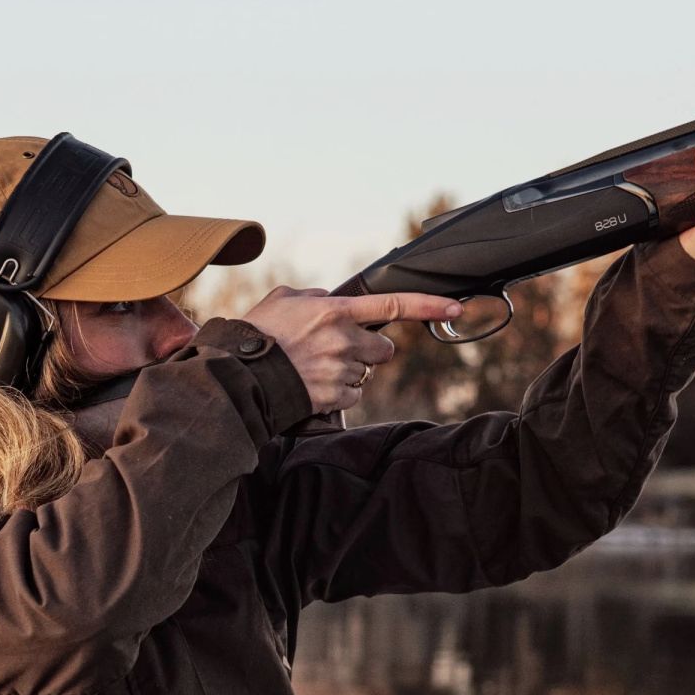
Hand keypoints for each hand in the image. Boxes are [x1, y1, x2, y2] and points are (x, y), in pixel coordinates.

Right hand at [241, 286, 461, 413]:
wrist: (240, 375)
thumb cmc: (257, 335)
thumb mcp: (281, 299)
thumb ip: (313, 296)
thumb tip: (329, 300)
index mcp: (336, 311)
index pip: (394, 305)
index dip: (429, 306)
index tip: (454, 308)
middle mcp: (344, 340)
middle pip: (383, 350)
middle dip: (370, 351)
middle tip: (341, 351)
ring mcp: (340, 371)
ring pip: (365, 373)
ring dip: (349, 372)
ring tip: (316, 369)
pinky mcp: (333, 397)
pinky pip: (352, 395)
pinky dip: (339, 393)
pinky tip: (315, 386)